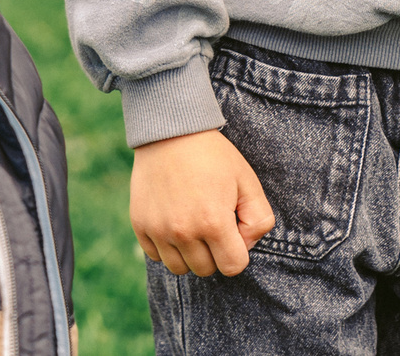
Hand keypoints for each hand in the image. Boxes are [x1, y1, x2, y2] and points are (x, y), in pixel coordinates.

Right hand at [129, 128, 276, 277]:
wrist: (170, 131)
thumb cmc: (213, 156)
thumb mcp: (247, 180)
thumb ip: (259, 219)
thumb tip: (246, 246)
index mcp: (213, 223)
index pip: (233, 267)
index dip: (238, 251)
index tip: (233, 229)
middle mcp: (183, 232)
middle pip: (205, 270)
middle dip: (214, 252)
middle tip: (212, 222)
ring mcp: (158, 230)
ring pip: (179, 268)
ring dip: (190, 254)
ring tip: (193, 224)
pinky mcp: (140, 225)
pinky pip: (156, 256)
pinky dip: (167, 247)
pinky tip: (174, 221)